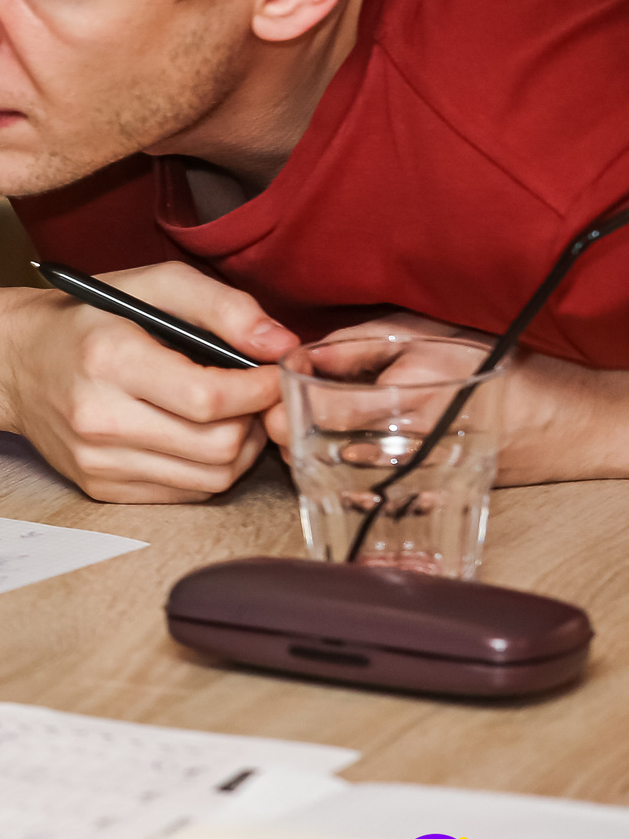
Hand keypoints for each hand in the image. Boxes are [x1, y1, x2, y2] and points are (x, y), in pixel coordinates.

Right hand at [2, 263, 297, 501]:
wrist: (14, 363)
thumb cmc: (88, 320)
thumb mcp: (151, 286)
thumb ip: (223, 306)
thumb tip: (281, 346)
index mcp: (109, 361)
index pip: (210, 399)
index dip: (260, 390)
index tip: (274, 373)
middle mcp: (97, 418)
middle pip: (218, 446)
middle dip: (255, 421)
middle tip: (254, 395)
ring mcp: (96, 461)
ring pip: (210, 478)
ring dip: (238, 448)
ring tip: (228, 414)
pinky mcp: (100, 488)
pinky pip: (186, 494)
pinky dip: (206, 467)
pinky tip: (195, 434)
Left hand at [259, 312, 620, 486]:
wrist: (566, 416)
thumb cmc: (494, 363)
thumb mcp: (426, 333)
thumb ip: (359, 344)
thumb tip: (302, 354)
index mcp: (408, 391)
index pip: (324, 410)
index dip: (286, 405)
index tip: (272, 394)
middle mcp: (413, 438)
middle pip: (326, 449)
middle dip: (291, 437)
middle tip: (278, 421)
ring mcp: (425, 473)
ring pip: (346, 480)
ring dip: (317, 463)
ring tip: (306, 441)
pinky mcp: (437, 497)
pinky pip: (380, 505)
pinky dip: (354, 492)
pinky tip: (343, 476)